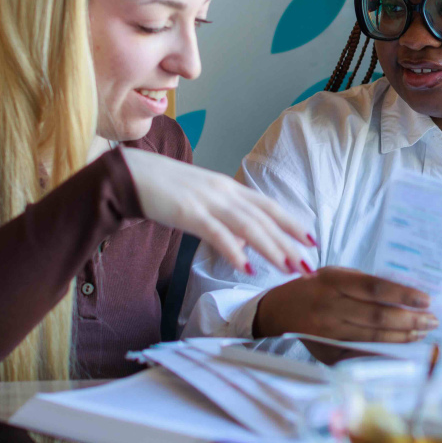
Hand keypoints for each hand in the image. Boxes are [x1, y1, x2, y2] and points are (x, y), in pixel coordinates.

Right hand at [120, 147, 312, 275]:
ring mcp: (208, 201)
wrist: (129, 174)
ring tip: (289, 268)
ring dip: (271, 249)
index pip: (268, 206)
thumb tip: (245, 247)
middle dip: (289, 243)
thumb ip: (225, 221)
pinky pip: (216, 233)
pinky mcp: (188, 212)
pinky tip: (247, 267)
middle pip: (264, 219)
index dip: (291, 223)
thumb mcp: (202, 202)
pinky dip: (234, 251)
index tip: (312, 240)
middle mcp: (225, 192)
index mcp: (229, 188)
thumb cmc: (165, 190)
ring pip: (248, 226)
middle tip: (309, 265)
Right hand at [253, 266, 436, 360]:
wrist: (279, 310)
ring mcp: (328, 333)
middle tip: (432, 320)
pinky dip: (386, 351)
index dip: (403, 295)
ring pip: (373, 337)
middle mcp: (330, 308)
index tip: (426, 300)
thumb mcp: (336, 275)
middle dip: (410, 320)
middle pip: (378, 317)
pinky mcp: (327, 353)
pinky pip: (362, 353)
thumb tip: (404, 294)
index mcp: (333, 282)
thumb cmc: (314, 288)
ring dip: (403, 336)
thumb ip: (365, 283)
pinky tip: (403, 348)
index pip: (376, 289)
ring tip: (423, 332)